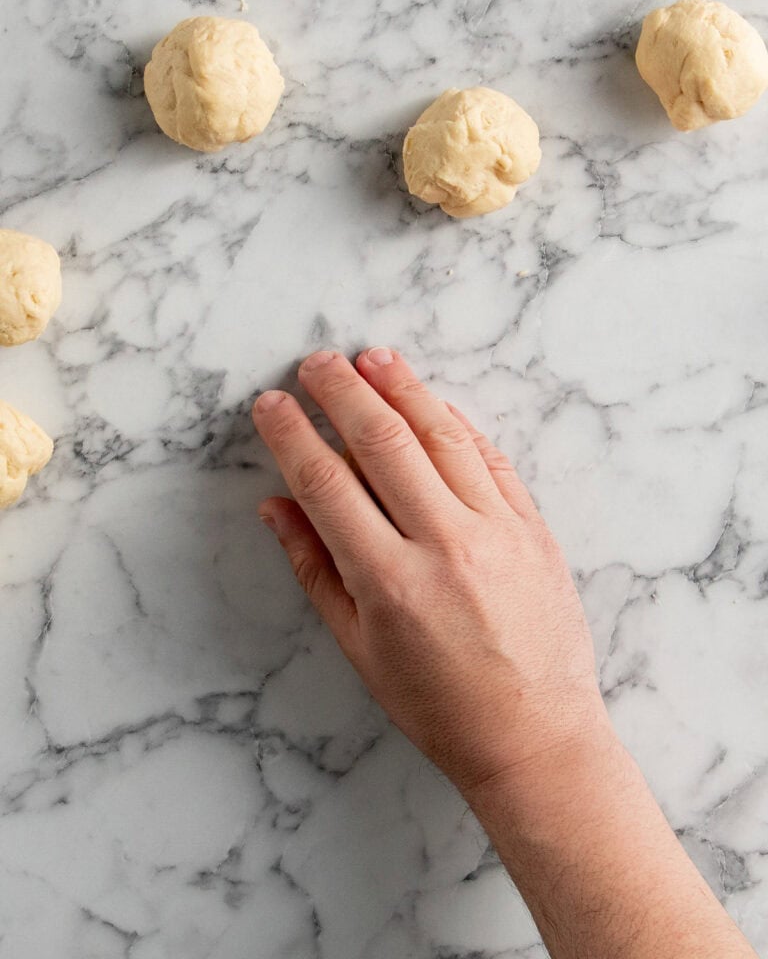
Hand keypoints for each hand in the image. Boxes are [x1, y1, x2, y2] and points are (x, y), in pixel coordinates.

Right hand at [252, 348, 604, 796]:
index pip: (328, 484)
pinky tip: (433, 401)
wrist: (536, 736)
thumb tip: (277, 507)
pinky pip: (491, 458)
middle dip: (342, 392)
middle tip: (316, 362)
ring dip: (402, 388)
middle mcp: (444, 544)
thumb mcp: (361, 649)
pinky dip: (458, 423)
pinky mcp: (534, 527)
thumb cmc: (439, 705)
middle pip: (383, 442)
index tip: (271, 404)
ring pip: (441, 435)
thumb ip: (316, 570)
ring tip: (372, 357)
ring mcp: (497, 530)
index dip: (293, 436)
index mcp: (390, 581)